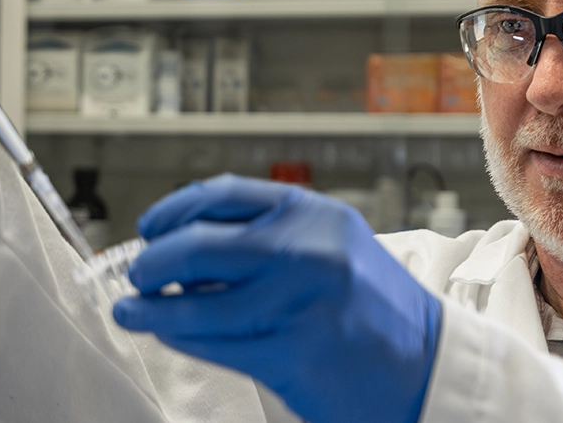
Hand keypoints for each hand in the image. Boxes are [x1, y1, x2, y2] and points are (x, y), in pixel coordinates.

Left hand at [113, 174, 442, 422]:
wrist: (429, 368)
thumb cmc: (373, 312)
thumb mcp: (331, 249)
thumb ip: (267, 238)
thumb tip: (182, 245)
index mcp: (314, 214)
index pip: (223, 194)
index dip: (173, 210)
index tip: (150, 228)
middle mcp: (307, 250)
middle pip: (196, 246)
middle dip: (152, 262)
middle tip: (138, 275)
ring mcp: (298, 301)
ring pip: (194, 302)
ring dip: (151, 309)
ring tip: (133, 311)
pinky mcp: (290, 352)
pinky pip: (211, 342)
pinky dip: (178, 337)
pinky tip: (167, 334)